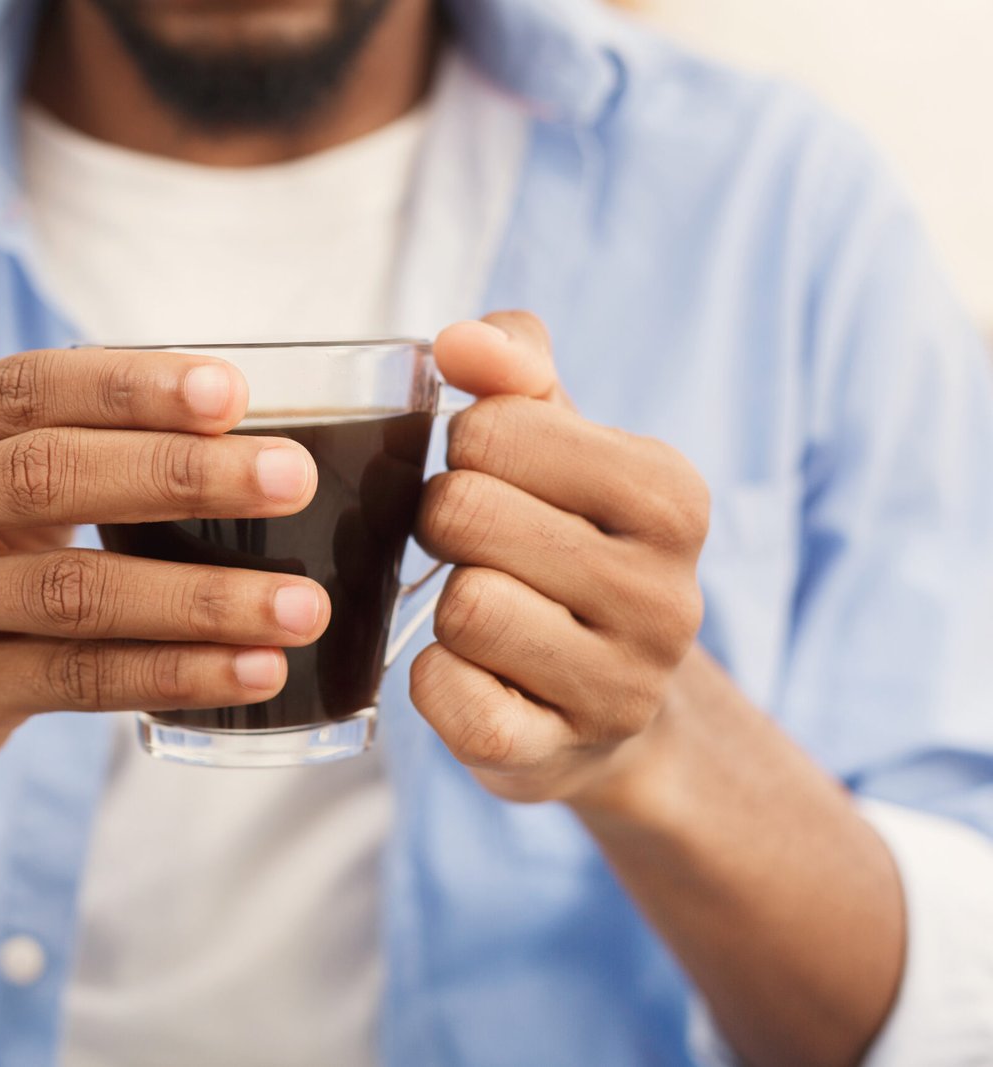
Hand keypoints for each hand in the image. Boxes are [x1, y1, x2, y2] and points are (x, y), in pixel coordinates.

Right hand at [0, 348, 328, 803]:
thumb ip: (63, 438)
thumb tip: (245, 426)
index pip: (27, 385)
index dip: (133, 387)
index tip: (234, 393)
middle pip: (47, 474)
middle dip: (181, 476)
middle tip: (291, 480)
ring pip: (73, 591)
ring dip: (201, 598)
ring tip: (300, 604)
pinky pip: (77, 679)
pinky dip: (175, 673)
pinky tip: (253, 671)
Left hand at [410, 312, 709, 804]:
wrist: (610, 711)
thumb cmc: (569, 547)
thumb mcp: (562, 444)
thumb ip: (517, 368)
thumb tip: (459, 341)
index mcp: (669, 494)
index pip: (490, 431)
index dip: (463, 453)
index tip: (497, 483)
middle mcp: (665, 594)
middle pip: (462, 513)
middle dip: (444, 526)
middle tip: (477, 551)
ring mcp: (620, 686)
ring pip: (461, 607)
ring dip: (445, 607)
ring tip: (487, 614)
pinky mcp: (555, 754)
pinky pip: (448, 694)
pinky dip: (436, 680)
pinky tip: (475, 675)